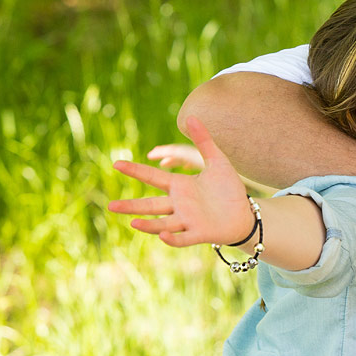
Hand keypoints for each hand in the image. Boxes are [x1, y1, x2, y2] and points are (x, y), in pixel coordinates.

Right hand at [109, 117, 252, 246]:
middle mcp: (179, 204)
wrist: (244, 212)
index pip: (153, 177)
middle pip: (151, 205)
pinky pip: (183, 238)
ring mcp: (188, 220)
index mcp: (180, 186)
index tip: (116, 164)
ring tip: (133, 222)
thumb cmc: (228, 189)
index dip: (136, 171)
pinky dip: (173, 238)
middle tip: (111, 206)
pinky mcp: (200, 233)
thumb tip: (191, 116)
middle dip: (132, 206)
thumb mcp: (218, 161)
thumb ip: (204, 141)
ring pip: (163, 223)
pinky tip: (163, 235)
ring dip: (148, 224)